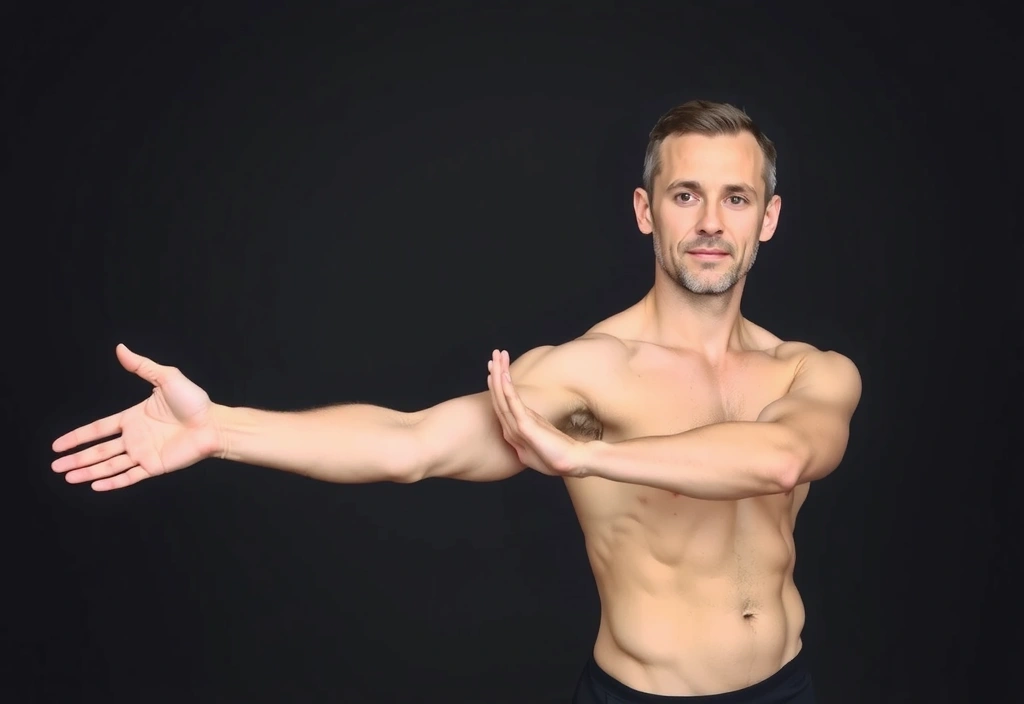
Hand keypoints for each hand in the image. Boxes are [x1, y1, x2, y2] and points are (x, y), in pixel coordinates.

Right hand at [51, 344, 219, 490]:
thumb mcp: (166, 378)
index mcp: (133, 418)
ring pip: (109, 465)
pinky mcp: (155, 466)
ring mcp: (144, 453)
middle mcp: (135, 438)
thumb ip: (142, 366)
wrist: (214, 423)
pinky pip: (129, 476)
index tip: (58, 445)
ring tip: (67, 477)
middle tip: (54, 466)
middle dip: (76, 458)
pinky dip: (112, 482)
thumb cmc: (194, 401)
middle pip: (99, 450)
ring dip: (88, 471)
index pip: (99, 429)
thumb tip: (120, 348)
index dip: (78, 436)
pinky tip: (94, 485)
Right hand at [487, 349, 583, 476]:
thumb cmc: (561, 453)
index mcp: (516, 430)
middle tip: (492, 356)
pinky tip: (503, 376)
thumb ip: (533, 427)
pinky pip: (513, 406)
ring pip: (502, 399)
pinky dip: (507, 390)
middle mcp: (512, 429)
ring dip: (498, 376)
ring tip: (496, 357)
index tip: (495, 368)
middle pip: (498, 398)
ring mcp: (518, 429)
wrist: (575, 461)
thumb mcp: (543, 437)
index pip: (501, 404)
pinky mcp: (526, 429)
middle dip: (495, 374)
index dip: (496, 385)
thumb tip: (531, 420)